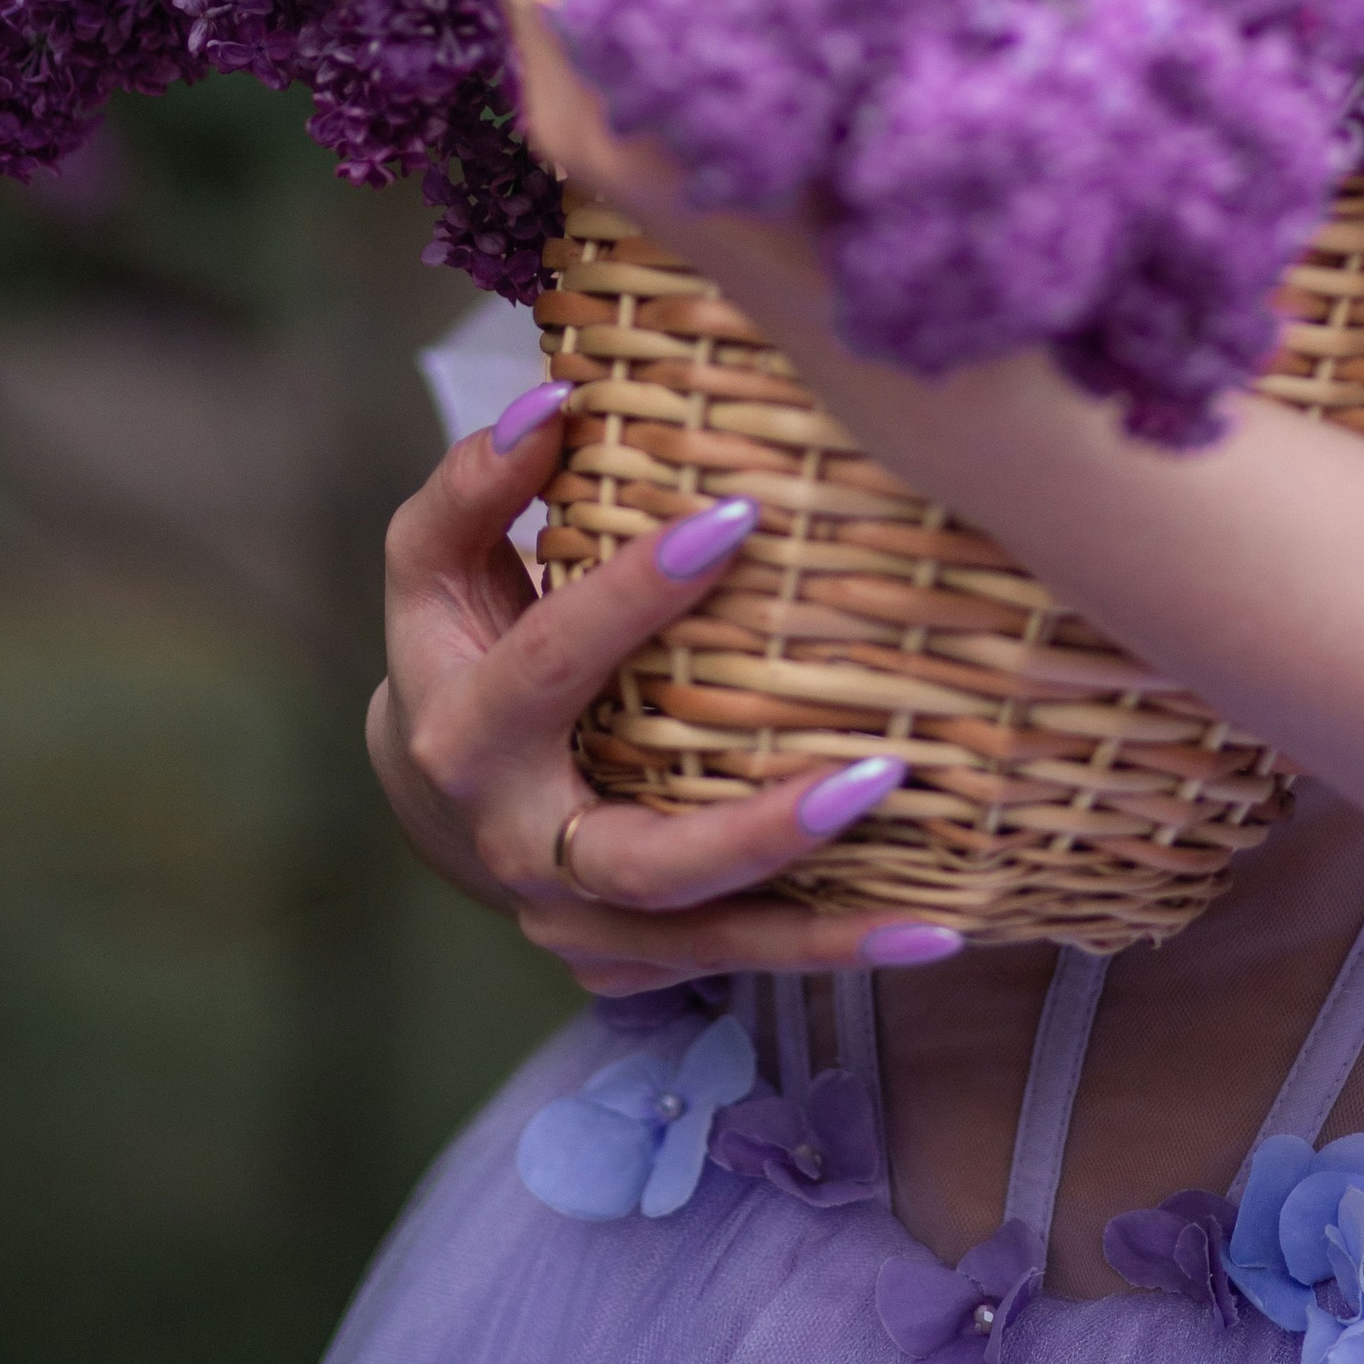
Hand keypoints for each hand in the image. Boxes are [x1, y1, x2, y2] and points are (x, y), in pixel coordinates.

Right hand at [367, 393, 961, 988]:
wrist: (435, 791)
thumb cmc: (461, 640)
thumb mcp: (435, 563)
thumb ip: (476, 484)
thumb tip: (554, 401)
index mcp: (467, 734)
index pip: (553, 662)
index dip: (635, 590)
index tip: (740, 514)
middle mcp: (517, 846)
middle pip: (638, 860)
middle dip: (758, 829)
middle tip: (878, 770)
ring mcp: (572, 922)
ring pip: (701, 939)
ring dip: (818, 926)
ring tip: (928, 903)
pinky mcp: (624, 961)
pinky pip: (728, 961)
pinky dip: (825, 953)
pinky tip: (929, 928)